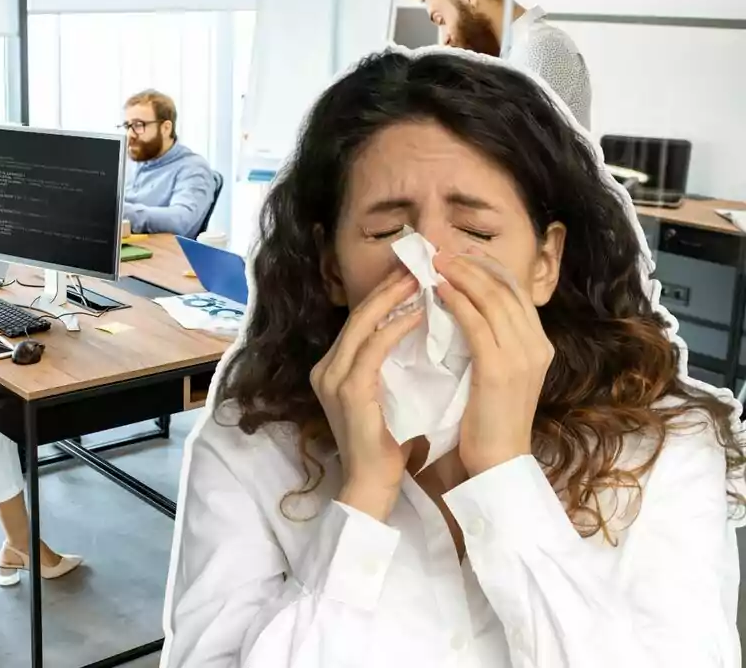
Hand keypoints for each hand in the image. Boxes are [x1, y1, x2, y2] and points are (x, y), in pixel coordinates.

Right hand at [309, 269, 424, 520]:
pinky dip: (396, 327)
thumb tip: (418, 332)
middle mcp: (326, 368)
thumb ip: (390, 366)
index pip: (360, 321)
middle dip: (390, 287)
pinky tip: (419, 312)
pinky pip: (374, 348)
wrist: (371, 485)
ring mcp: (333, 378)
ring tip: (422, 279)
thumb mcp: (386, 395)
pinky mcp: (347, 390)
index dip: (385, 295)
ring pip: (364, 325)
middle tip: (419, 264)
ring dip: (394, 298)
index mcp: (332, 368)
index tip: (413, 274)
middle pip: (359, 315)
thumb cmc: (386, 445)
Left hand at [433, 249, 553, 476]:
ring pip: (493, 298)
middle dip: (472, 264)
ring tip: (435, 263)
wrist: (497, 462)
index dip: (487, 267)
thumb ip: (489, 342)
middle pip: (506, 287)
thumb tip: (464, 308)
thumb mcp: (496, 373)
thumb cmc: (488, 421)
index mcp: (538, 344)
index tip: (460, 253)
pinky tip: (439, 291)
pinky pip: (477, 323)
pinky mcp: (499, 369)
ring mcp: (522, 356)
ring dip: (462, 275)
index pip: (515, 291)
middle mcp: (536, 345)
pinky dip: (458, 302)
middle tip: (441, 251)